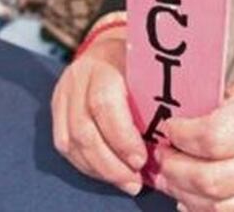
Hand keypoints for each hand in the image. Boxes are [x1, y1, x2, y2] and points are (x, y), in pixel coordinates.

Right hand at [50, 25, 145, 196]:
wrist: (106, 51)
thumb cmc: (137, 64)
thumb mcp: (150, 70)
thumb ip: (158, 96)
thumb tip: (177, 134)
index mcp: (104, 65)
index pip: (104, 104)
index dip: (121, 138)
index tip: (141, 160)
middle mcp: (78, 79)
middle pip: (84, 129)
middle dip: (110, 163)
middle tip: (134, 181)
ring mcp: (63, 95)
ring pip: (70, 142)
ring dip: (98, 169)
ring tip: (125, 182)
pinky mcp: (56, 110)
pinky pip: (64, 145)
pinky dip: (86, 165)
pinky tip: (107, 174)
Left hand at [153, 67, 233, 211]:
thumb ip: (220, 105)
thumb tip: (180, 123)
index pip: (213, 138)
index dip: (181, 136)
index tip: (169, 128)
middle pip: (212, 179)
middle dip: (175, 169)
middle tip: (163, 155)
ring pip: (221, 208)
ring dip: (186, 195)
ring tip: (172, 177)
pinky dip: (208, 210)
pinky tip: (194, 195)